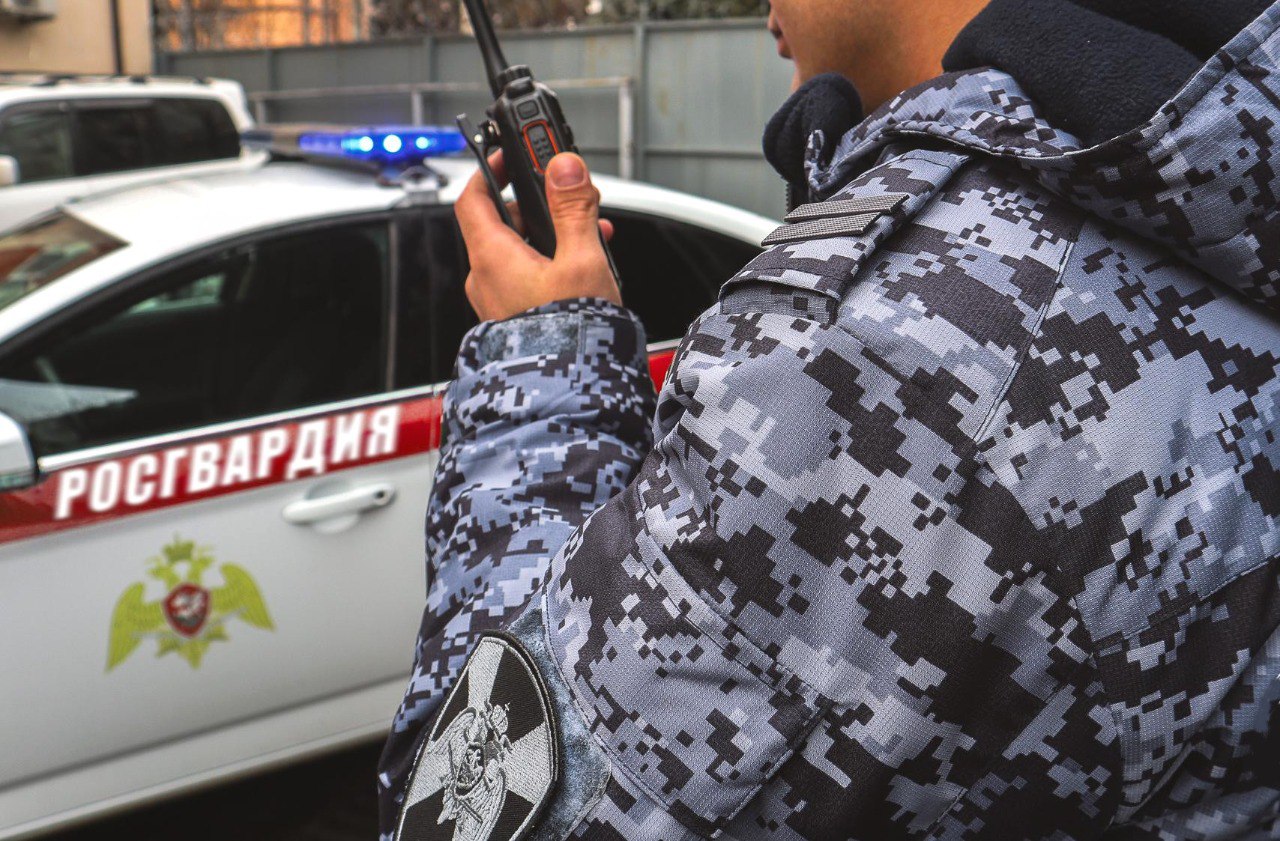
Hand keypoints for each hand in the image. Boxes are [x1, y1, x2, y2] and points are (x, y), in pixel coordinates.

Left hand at [455, 150, 619, 322]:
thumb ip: (573, 209)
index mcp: (492, 257)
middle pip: (503, 222)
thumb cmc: (569, 336)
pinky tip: (585, 269)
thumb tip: (563, 166)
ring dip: (554, 236)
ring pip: (520, 252)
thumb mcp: (582, 261)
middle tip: (573, 197)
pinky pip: (526, 279)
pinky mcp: (514, 321)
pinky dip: (551, 264)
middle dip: (541, 205)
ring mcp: (497, 302)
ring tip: (593, 237)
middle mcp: (486, 279)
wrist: (567, 396)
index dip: (490, 169)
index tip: (512, 154)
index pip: (472, 197)